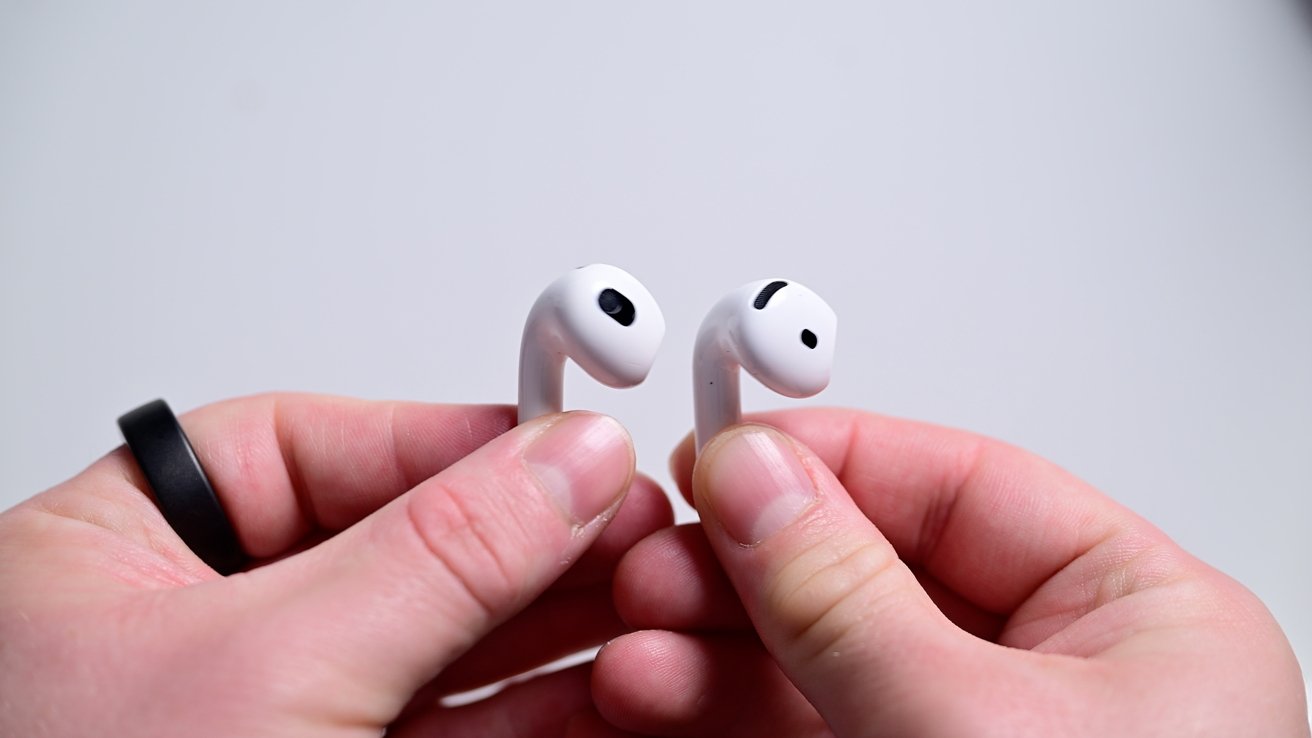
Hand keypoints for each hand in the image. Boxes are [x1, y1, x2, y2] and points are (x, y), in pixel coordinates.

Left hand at [0, 394, 672, 736]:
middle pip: (399, 544)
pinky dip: (539, 713)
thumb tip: (562, 462)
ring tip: (648, 599)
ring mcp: (275, 719)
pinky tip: (609, 687)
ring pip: (441, 645)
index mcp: (123, 556)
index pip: (312, 449)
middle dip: (527, 540)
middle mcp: (199, 632)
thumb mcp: (272, 671)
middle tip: (631, 525)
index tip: (565, 447)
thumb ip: (436, 553)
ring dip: (553, 626)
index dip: (452, 440)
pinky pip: (458, 730)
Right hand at [596, 409, 1308, 735]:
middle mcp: (1056, 682)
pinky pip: (793, 733)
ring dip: (712, 644)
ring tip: (636, 640)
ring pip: (815, 658)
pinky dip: (717, 712)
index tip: (723, 452)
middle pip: (871, 567)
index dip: (832, 457)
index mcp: (1138, 623)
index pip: (964, 485)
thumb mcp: (972, 737)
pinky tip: (653, 694)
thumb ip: (848, 597)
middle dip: (749, 562)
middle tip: (660, 551)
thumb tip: (758, 475)